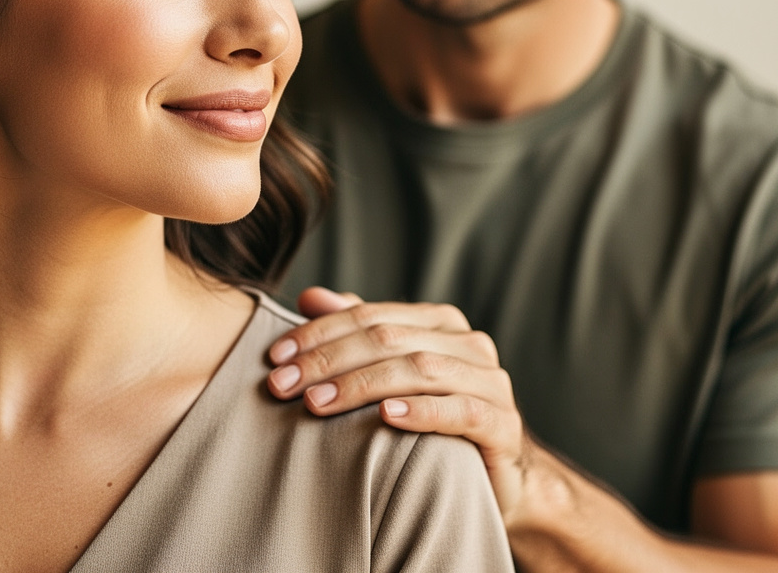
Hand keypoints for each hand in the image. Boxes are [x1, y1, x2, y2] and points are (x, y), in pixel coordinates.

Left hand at [267, 286, 532, 515]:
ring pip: (419, 369)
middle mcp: (467, 343)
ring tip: (318, 402)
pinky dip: (422, 410)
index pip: (369, 316)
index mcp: (439, 323)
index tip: (275, 356)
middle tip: (283, 384)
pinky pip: (461, 410)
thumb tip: (310, 296)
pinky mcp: (502, 423)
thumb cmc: (434, 421)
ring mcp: (490, 381)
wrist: (498, 479)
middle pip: (388, 339)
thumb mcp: (391, 375)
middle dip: (329, 360)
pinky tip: (385, 416)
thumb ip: (357, 334)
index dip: (319, 332)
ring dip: (362, 384)